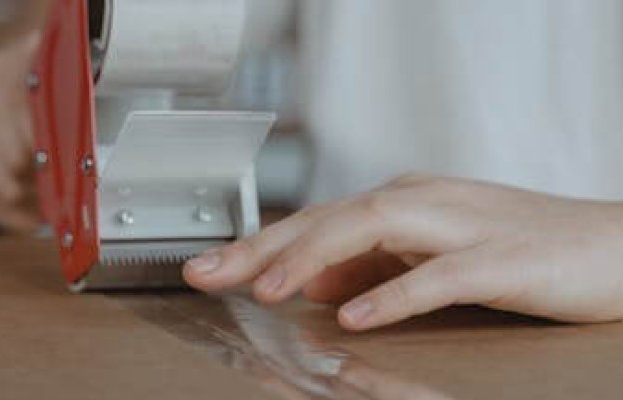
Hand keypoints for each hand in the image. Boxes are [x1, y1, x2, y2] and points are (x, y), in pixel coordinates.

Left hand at [184, 174, 622, 330]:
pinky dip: (393, 292)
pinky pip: (440, 275)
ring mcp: (463, 226)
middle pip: (329, 217)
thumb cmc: (518, 250)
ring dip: (313, 256)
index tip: (208, 266)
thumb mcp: (428, 255)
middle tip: (207, 273)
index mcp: (403, 202)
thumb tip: (310, 282)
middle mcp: (424, 202)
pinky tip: (354, 313)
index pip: (316, 219)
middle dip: (263, 245)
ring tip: (265, 289)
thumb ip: (371, 263)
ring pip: (374, 228)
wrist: (612, 245)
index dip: (258, 243)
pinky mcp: (502, 258)